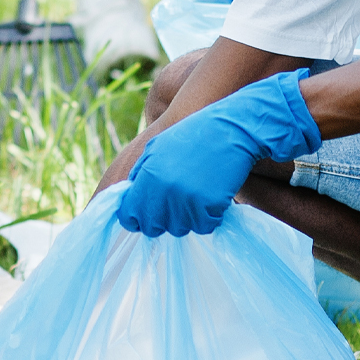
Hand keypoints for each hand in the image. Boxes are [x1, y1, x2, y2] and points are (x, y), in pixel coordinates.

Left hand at [117, 68, 319, 235]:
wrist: (230, 130)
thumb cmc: (193, 136)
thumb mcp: (157, 147)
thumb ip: (141, 173)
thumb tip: (128, 198)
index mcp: (148, 176)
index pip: (128, 215)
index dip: (135, 219)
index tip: (145, 217)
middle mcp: (164, 191)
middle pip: (153, 227)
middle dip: (162, 221)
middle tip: (177, 205)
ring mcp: (187, 200)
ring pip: (180, 229)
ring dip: (187, 218)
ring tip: (197, 194)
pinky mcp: (210, 207)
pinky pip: (204, 226)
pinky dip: (208, 217)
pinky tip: (212, 198)